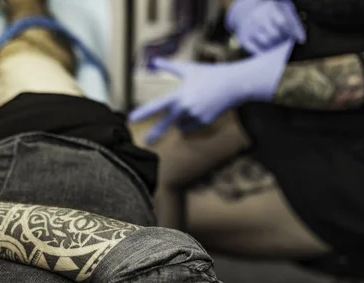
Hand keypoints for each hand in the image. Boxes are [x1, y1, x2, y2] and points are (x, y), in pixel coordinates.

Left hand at [129, 41, 293, 142]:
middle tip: (146, 141)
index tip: (131, 119)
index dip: (143, 113)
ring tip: (194, 102)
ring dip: (182, 117)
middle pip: (167, 124)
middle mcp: (186, 108)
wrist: (233, 85)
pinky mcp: (204, 122)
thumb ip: (169, 66)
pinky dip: (192, 120)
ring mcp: (195, 117)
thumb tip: (155, 61)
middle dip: (156, 132)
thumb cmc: (209, 73)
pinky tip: (201, 108)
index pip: (157, 105)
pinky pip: (191, 126)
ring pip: (181, 123)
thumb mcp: (188, 68)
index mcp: (179, 95)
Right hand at [226, 0, 305, 54]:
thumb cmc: (270, 11)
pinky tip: (267, 50)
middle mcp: (258, 17)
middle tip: (281, 41)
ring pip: (266, 43)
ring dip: (274, 47)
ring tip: (274, 44)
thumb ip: (294, 23)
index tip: (290, 35)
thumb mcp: (284, 10)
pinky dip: (264, 53)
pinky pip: (256, 50)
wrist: (245, 10)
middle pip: (274, 35)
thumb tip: (302, 40)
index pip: (282, 22)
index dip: (288, 32)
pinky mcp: (243, 38)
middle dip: (281, 40)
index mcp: (270, 7)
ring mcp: (249, 28)